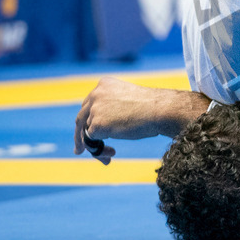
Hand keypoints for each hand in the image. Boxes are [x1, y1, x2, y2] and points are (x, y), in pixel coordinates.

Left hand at [73, 77, 208, 164]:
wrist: (160, 109)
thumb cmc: (152, 107)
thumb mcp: (127, 101)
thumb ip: (112, 107)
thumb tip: (101, 127)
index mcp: (104, 84)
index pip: (90, 105)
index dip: (89, 120)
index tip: (88, 132)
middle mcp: (96, 94)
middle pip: (81, 118)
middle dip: (81, 136)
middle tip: (79, 151)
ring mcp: (95, 109)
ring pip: (86, 132)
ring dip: (96, 146)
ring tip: (111, 155)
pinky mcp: (97, 124)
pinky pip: (91, 142)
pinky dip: (98, 150)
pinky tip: (112, 152)